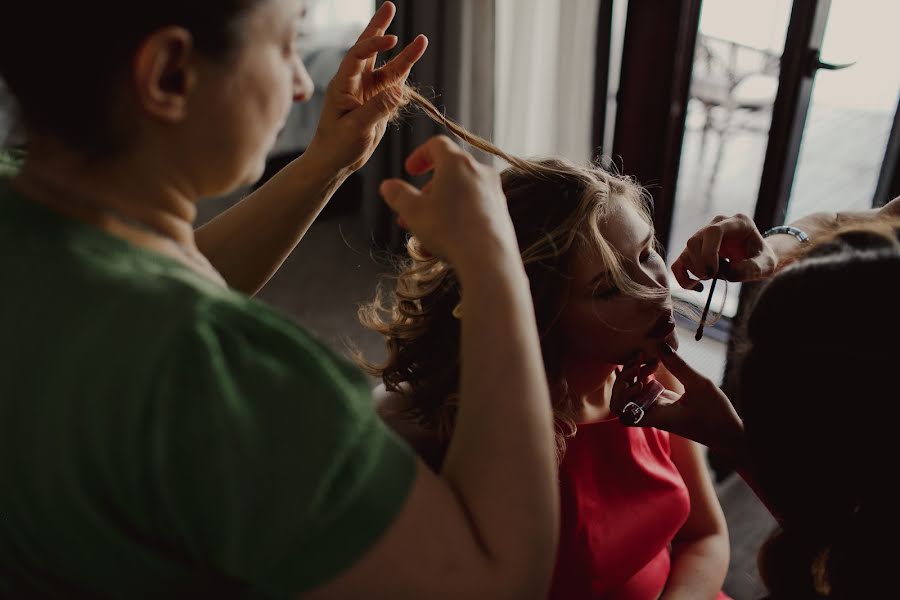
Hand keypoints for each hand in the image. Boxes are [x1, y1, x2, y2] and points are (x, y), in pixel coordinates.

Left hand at [306, 2, 427, 174]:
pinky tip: (413, 60)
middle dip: (380, 28)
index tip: (393, 39)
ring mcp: (368, 92)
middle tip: (390, 7)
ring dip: (404, 55)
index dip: (374, 44)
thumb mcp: (356, 128)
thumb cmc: (336, 146)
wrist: (334, 163)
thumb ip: (378, 108)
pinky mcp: (378, 103)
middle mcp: (355, 82)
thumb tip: (400, 91)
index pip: (358, 55)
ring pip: (388, 68)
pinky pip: (394, 85)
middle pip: (369, 50)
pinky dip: (404, 74)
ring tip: (422, 40)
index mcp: (343, 84)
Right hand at [378, 136, 516, 272]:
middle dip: (427, 190)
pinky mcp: (501, 212)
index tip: (410, 170)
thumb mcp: (413, 212)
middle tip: (412, 211)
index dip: (420, 155)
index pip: (437, 145)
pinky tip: (447, 238)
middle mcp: (480, 171)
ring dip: (440, 205)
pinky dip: (458, 215)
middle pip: (449, 171)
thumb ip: (398, 195)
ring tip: (425, 228)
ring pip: (461, 191)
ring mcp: (494, 192)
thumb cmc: (449, 230)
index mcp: (457, 163)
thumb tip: (388, 186)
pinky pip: (474, 207)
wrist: (489, 259)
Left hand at [610, 344, 743, 453]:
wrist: (729, 435)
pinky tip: (656, 363)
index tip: (638, 375)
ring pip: (629, 391)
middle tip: (638, 359)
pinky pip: (642, 387)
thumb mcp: (700, 386)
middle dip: (624, 378)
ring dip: (633, 373)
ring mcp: (654, 407)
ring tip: (647, 358)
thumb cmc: (717, 414)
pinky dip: (644, 374)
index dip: (621, 391)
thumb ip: (678, 366)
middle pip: (620, 399)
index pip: (622, 410)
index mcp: (656, 416)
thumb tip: (659, 343)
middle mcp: (651, 413)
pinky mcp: (661, 402)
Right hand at [671, 213, 776, 290]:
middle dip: (701, 265)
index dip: (708, 252)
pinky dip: (683, 277)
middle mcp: (717, 224)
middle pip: (694, 241)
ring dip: (696, 271)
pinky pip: (679, 262)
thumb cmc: (762, 259)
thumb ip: (752, 268)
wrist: (756, 258)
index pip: (713, 231)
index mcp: (737, 223)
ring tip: (713, 277)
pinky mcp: (694, 249)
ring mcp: (703, 235)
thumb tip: (727, 272)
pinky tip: (696, 286)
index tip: (713, 273)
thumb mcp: (766, 265)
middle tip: (715, 277)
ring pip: (686, 252)